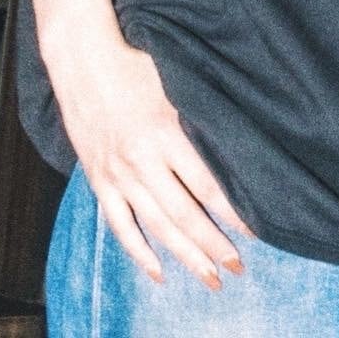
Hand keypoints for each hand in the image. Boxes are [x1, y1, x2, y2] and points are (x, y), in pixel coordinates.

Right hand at [47, 28, 249, 289]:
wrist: (83, 60)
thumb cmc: (135, 65)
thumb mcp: (174, 84)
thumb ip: (198, 117)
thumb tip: (233, 142)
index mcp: (165, 132)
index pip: (206, 184)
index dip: (232, 212)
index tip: (254, 230)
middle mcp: (142, 160)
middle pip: (184, 214)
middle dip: (213, 244)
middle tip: (237, 267)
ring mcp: (119, 174)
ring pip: (156, 226)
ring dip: (184, 255)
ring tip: (209, 277)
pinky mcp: (100, 180)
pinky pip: (120, 225)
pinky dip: (138, 252)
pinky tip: (158, 272)